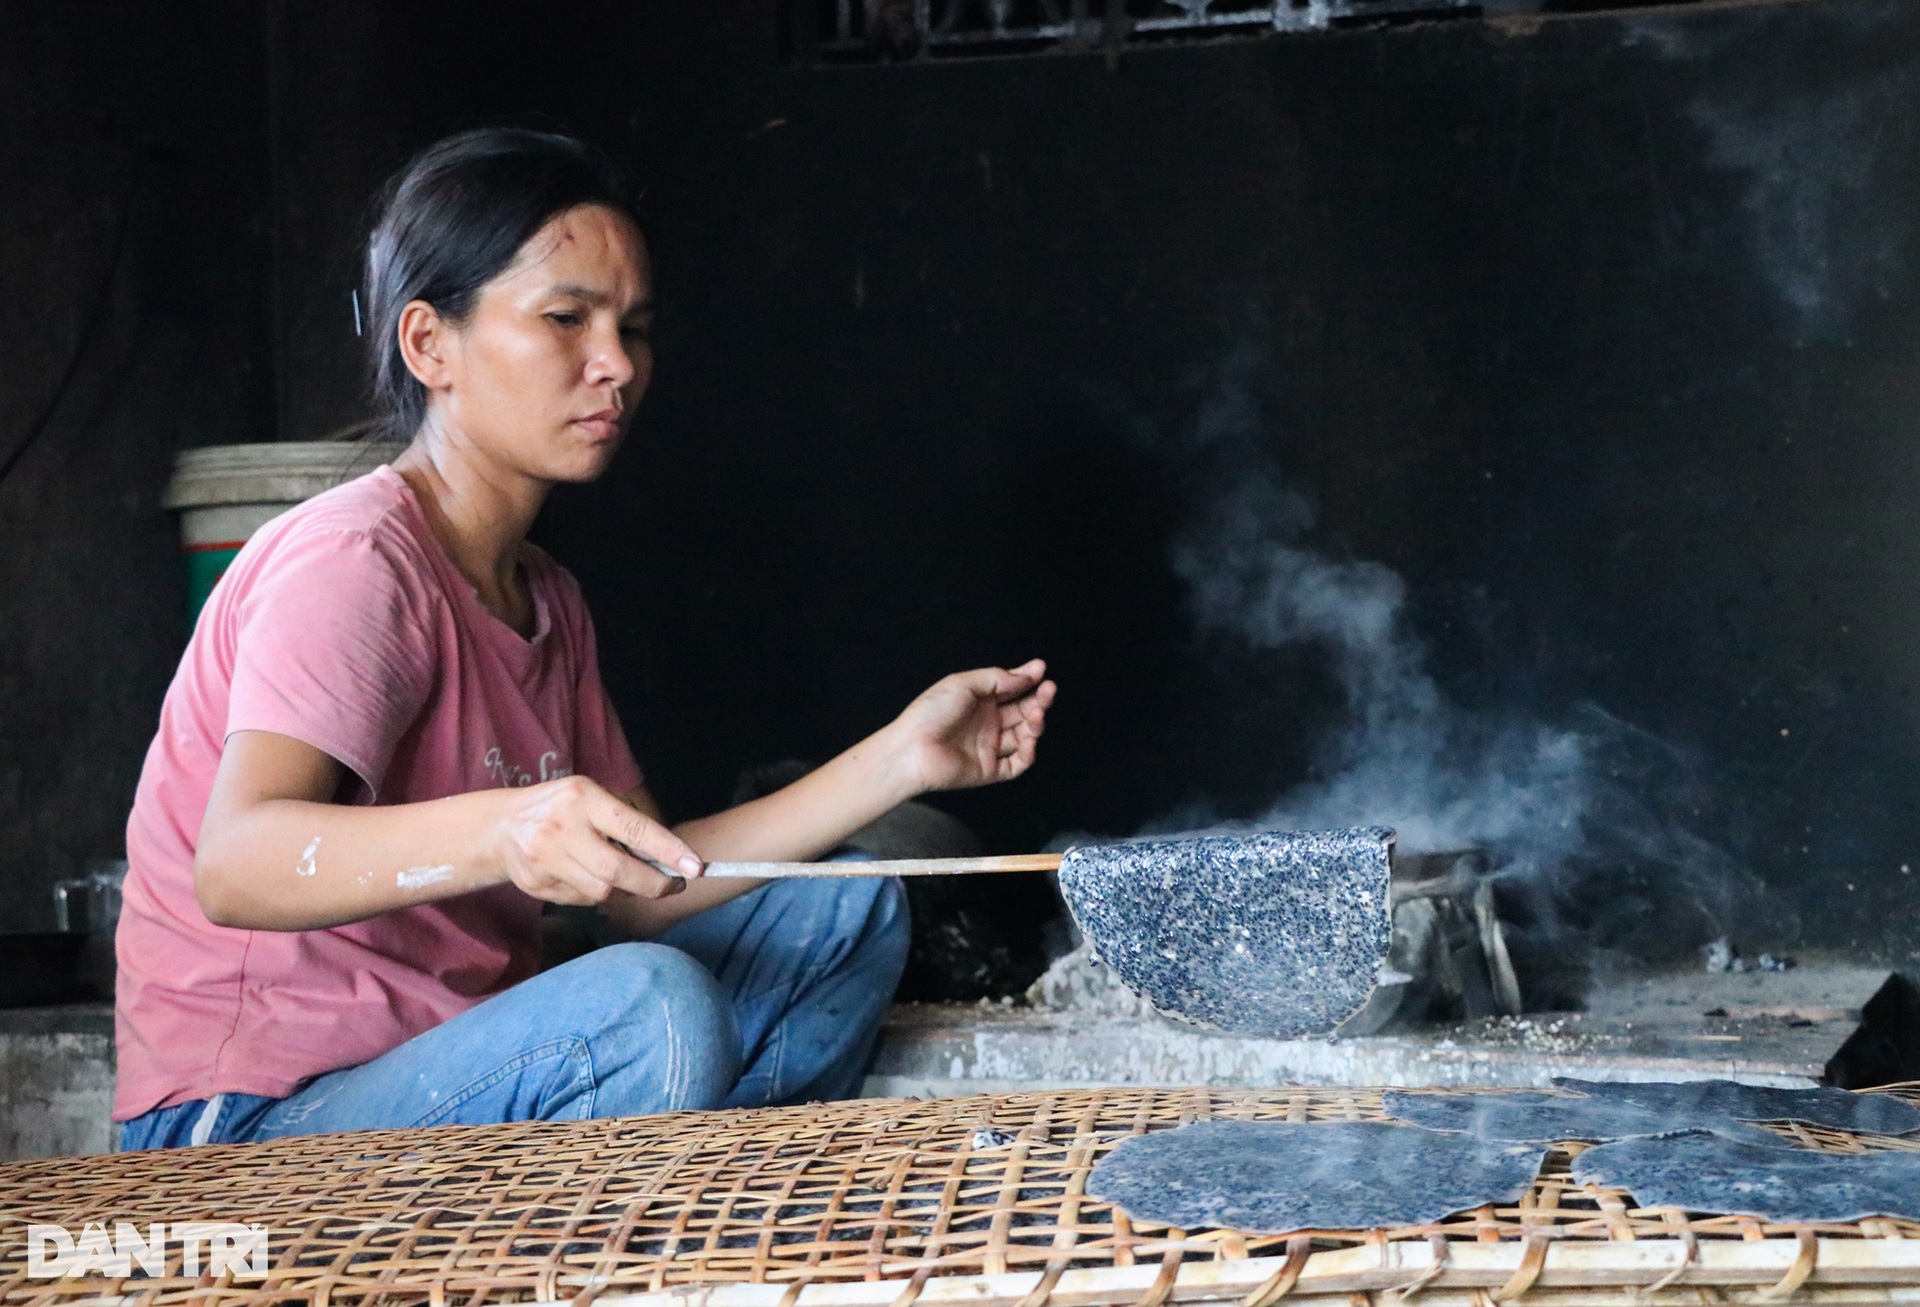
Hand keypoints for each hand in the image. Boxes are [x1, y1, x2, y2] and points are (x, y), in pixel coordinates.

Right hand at [493, 776, 703, 904]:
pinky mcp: (537, 885)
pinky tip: (593, 879)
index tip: (694, 867)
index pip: (632, 827)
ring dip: (626, 891)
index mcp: (583, 798)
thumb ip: (624, 822)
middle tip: (673, 885)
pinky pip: (581, 900)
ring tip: (632, 880)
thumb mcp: (590, 797)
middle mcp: (562, 829)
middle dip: (653, 884)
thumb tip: (669, 856)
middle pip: (617, 871)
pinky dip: (597, 894)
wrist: (501, 826)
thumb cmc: (562, 808)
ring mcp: (546, 860)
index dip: (668, 850)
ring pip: (601, 892)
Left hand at [890, 659, 1056, 793]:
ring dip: (1035, 724)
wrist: (912, 748)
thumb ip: (997, 679)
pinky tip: (1028, 740)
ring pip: (1023, 736)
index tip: (1041, 670)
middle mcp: (986, 723)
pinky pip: (1016, 764)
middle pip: (1022, 711)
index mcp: (978, 701)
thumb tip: (1026, 675)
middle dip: (1038, 700)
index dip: (1027, 679)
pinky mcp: (989, 770)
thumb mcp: (963, 683)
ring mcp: (988, 747)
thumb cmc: (930, 713)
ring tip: (1036, 714)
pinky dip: (1027, 753)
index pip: (1011, 689)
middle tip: (1049, 690)